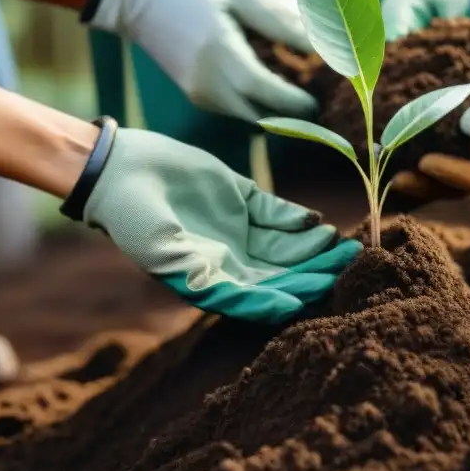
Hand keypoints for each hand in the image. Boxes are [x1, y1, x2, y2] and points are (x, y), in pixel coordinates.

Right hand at [64, 123, 362, 323]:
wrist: (117, 169)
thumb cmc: (132, 219)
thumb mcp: (163, 253)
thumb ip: (204, 279)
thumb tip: (239, 301)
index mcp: (214, 280)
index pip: (263, 295)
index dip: (293, 295)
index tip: (320, 291)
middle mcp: (231, 259)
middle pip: (284, 272)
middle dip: (318, 270)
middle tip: (351, 264)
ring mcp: (238, 228)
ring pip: (287, 244)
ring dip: (315, 246)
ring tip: (343, 242)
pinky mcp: (242, 197)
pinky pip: (277, 213)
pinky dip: (297, 218)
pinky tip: (315, 221)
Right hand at [86, 0, 315, 121]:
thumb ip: (273, 14)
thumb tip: (315, 41)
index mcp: (218, 52)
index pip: (267, 92)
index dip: (299, 100)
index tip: (324, 93)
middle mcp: (208, 83)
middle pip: (265, 116)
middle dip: (297, 113)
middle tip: (323, 96)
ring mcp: (200, 94)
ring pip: (253, 117)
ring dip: (280, 110)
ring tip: (305, 88)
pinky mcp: (197, 96)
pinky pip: (239, 110)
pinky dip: (262, 103)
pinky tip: (278, 82)